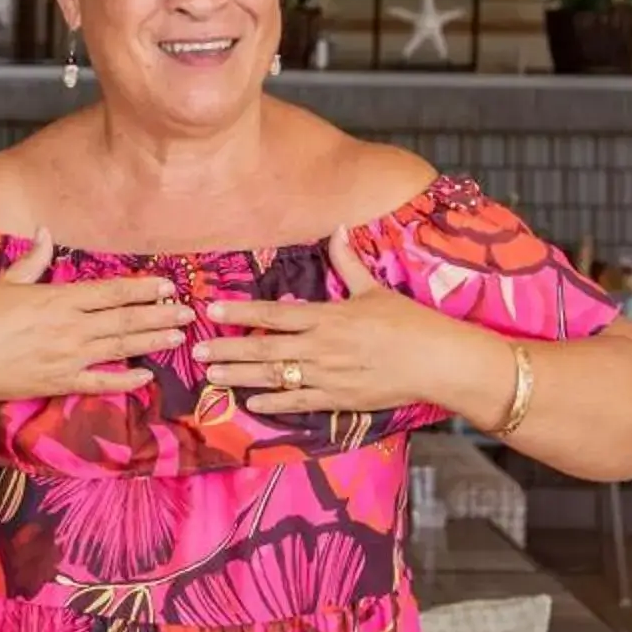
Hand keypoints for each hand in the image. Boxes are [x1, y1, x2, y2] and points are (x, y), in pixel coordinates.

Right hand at [0, 230, 194, 407]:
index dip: (141, 289)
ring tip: (179, 337)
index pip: (110, 292)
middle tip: (188, 312)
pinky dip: (125, 381)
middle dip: (159, 314)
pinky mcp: (59, 383)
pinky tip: (146, 378)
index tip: (166, 285)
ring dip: (151, 342)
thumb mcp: (3, 283)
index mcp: (58, 300)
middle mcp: (70, 328)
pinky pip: (100, 383)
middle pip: (124, 320)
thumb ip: (31, 261)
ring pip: (120, 349)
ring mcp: (67, 358)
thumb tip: (44, 233)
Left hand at [198, 229, 513, 419]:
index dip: (240, 312)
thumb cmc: (408, 323)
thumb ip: (348, 263)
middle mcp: (320, 347)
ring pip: (274, 377)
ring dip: (240, 377)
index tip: (211, 309)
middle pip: (264, 348)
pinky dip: (274, 403)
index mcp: (326, 317)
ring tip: (212, 377)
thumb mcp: (374, 289)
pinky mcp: (338, 399)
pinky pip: (299, 403)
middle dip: (227, 350)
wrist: (436, 362)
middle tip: (195, 351)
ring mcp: (327, 376)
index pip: (273, 313)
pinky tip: (251, 403)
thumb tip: (338, 228)